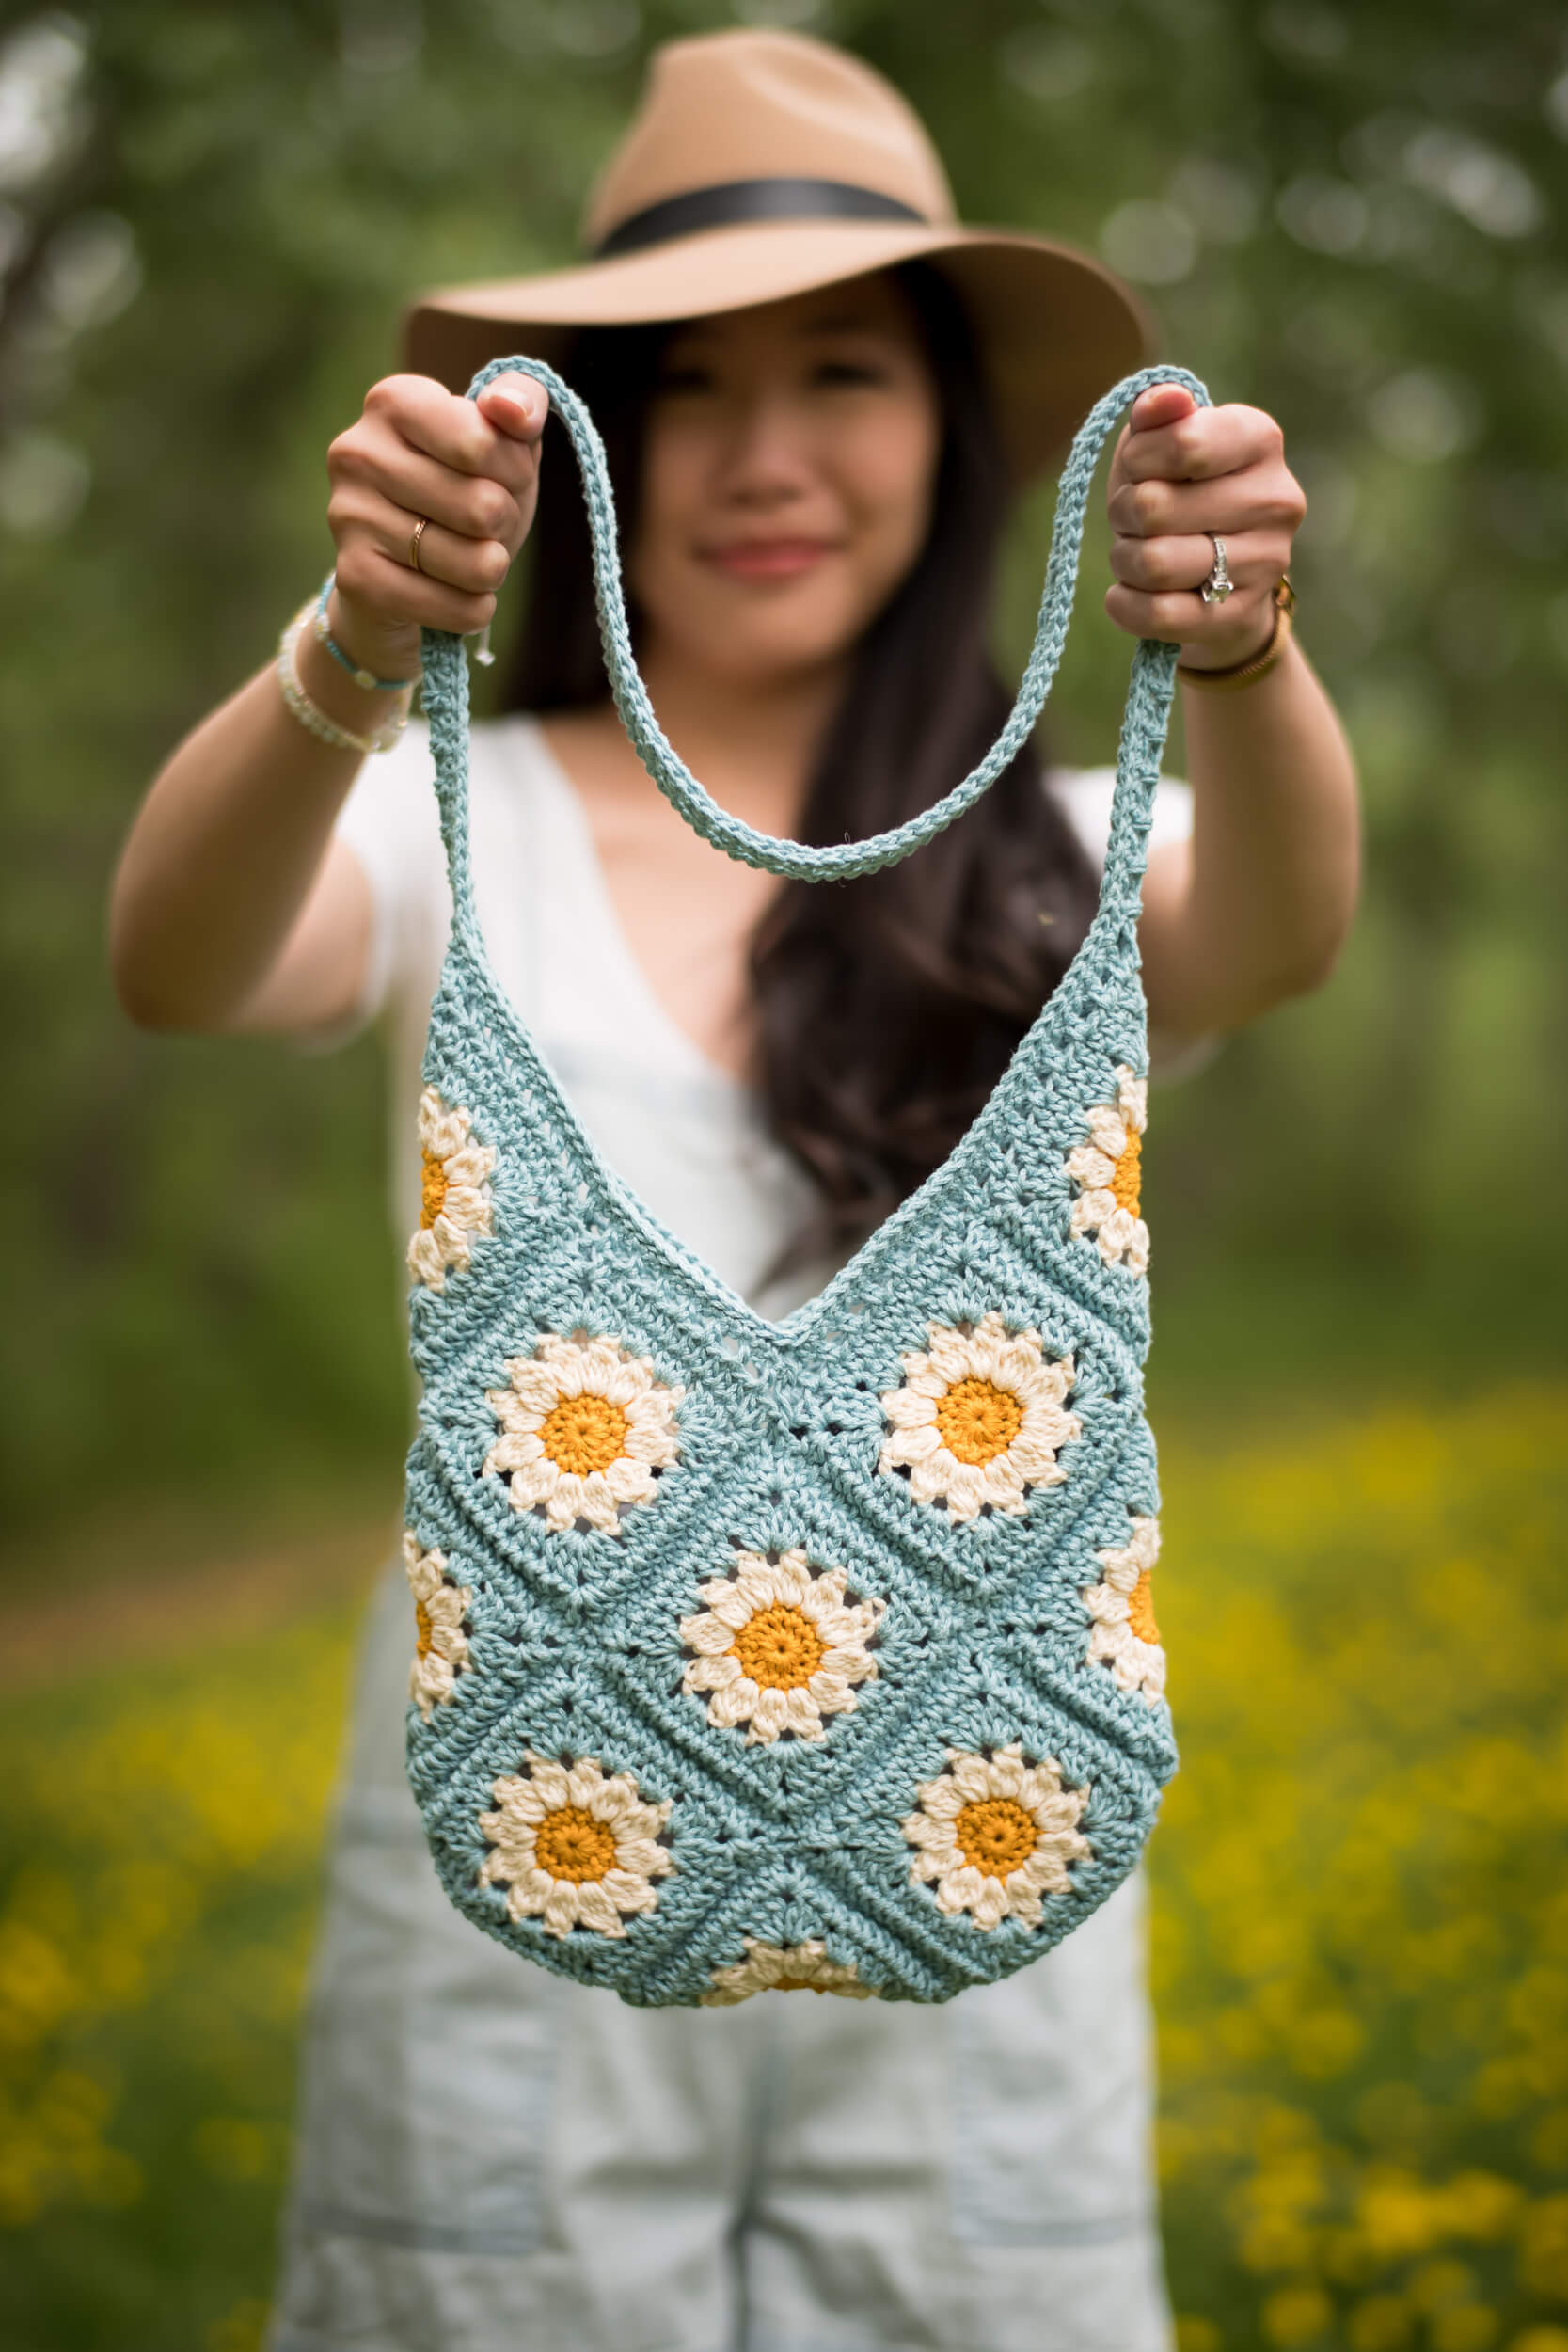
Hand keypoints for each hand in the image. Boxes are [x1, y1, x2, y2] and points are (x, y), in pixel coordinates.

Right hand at [324, 371, 547, 676]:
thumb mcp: (503, 444)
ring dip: (492, 570)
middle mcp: (357, 451)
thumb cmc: (462, 494)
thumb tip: (513, 410)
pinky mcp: (355, 578)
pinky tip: (461, 597)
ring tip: (471, 561)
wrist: (402, 575)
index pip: (482, 441)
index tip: (499, 475)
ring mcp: (348, 515)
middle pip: (482, 506)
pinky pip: (455, 607)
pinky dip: (475, 609)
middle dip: (503, 524)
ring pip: (475, 563)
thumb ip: (522, 403)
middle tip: (484, 526)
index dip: (515, 471)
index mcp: (393, 401)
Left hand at [1104, 385, 1304, 669]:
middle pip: (1155, 507)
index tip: (1137, 467)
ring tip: (1134, 554)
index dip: (1139, 459)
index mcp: (1260, 439)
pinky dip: (1125, 604)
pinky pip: (1159, 614)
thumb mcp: (1163, 443)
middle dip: (1124, 513)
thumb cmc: (1181, 493)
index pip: (1184, 444)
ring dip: (1124, 559)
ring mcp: (1266, 562)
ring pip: (1154, 563)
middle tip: (1132, 518)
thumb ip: (1158, 413)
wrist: (1216, 574)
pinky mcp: (1240, 615)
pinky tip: (1127, 593)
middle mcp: (1275, 499)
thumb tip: (1164, 400)